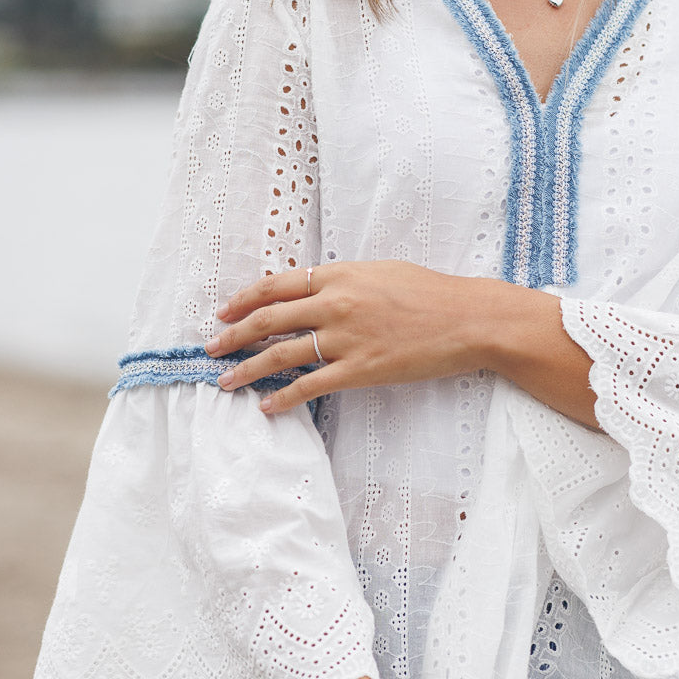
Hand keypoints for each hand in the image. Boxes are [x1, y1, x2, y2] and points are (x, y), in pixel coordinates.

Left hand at [207, 261, 481, 411]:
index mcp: (339, 275)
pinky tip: (267, 406)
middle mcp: (335, 303)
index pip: (276, 285)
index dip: (244, 300)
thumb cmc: (430, 292)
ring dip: (247, 368)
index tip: (224, 312)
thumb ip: (344, 281)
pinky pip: (310, 386)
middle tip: (211, 348)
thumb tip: (315, 291)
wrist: (467, 319)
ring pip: (281, 354)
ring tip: (226, 380)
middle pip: (268, 319)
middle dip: (233, 335)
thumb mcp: (381, 272)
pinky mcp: (360, 370)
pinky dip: (284, 397)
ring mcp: (346, 338)